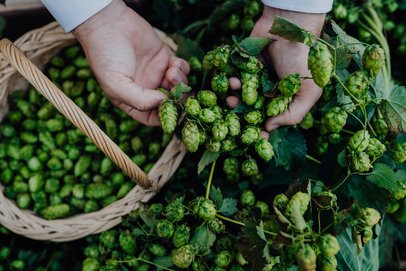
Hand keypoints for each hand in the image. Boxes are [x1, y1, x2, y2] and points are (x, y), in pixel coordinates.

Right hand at [73, 0, 189, 125]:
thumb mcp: (115, 84)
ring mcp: (157, 75)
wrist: (108, 23)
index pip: (152, 118)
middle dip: (178, 101)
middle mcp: (146, 91)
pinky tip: (173, 65)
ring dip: (181, 84)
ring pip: (179, 88)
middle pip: (170, 104)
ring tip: (171, 73)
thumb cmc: (105, 56)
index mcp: (132, 101)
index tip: (173, 112)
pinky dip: (182, 70)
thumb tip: (164, 102)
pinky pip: (182, 70)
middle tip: (178, 92)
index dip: (165, 119)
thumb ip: (139, 100)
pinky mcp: (165, 59)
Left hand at [228, 7, 325, 131]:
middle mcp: (269, 91)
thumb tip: (269, 127)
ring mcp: (256, 78)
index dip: (260, 130)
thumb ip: (293, 114)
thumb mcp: (307, 91)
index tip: (251, 139)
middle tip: (232, 111)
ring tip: (230, 94)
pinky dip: (230, 81)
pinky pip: (234, 77)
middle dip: (240, 114)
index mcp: (284, 100)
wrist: (290, 28)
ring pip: (240, 95)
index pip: (270, 120)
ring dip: (233, 96)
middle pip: (251, 109)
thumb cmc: (302, 60)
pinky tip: (230, 79)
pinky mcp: (245, 66)